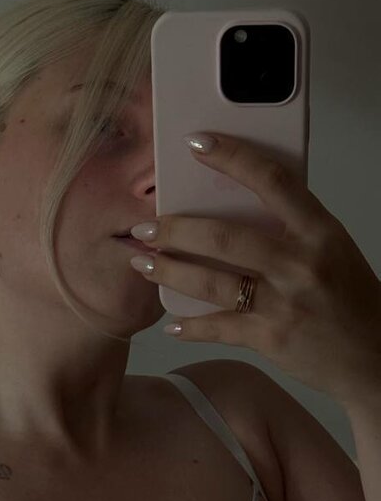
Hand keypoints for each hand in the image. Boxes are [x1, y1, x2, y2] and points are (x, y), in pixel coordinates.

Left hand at [130, 131, 380, 406]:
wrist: (374, 356)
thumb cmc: (350, 299)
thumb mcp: (332, 249)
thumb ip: (292, 226)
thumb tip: (235, 204)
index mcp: (319, 231)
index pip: (272, 180)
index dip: (231, 157)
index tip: (196, 143)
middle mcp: (300, 264)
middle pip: (224, 237)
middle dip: (175, 230)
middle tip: (145, 226)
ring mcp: (283, 303)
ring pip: (211, 283)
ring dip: (169, 272)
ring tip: (142, 263)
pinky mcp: (270, 338)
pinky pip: (218, 328)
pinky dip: (191, 327)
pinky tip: (172, 323)